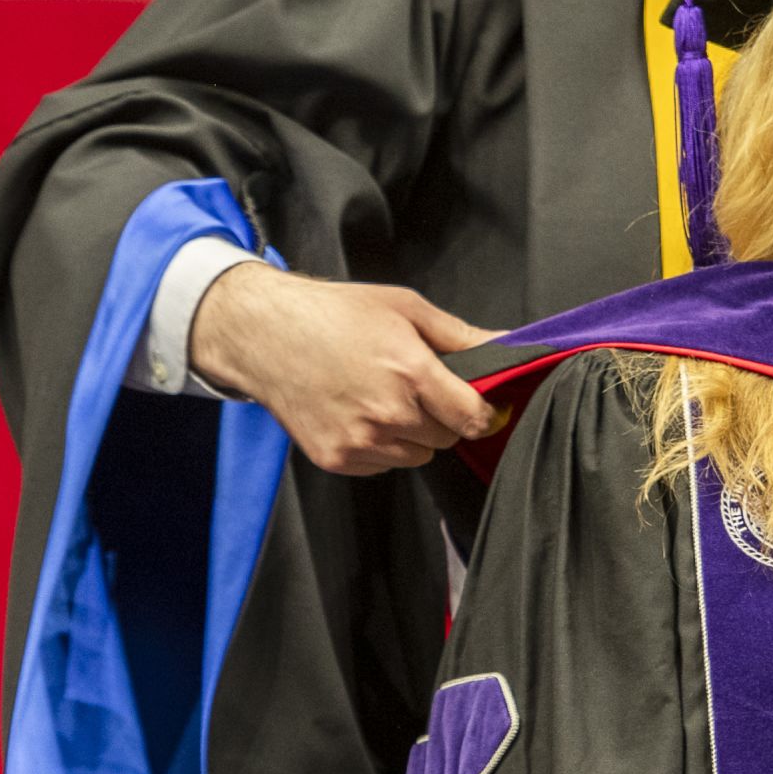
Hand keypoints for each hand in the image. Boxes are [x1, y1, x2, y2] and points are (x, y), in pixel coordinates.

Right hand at [186, 260, 497, 474]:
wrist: (265, 335)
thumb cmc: (333, 314)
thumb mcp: (405, 308)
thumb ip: (460, 336)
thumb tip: (508, 346)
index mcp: (410, 373)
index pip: (473, 418)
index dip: (483, 413)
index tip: (480, 406)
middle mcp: (387, 414)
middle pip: (447, 438)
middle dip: (442, 416)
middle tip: (414, 386)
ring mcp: (360, 442)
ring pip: (417, 455)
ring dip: (412, 434)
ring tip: (381, 396)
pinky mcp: (337, 459)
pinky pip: (383, 465)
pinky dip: (381, 446)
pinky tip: (358, 412)